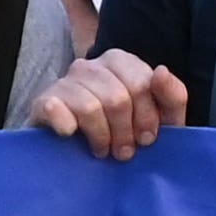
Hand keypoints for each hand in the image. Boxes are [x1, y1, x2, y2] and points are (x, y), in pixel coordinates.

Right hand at [28, 52, 188, 159]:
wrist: (75, 154)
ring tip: (102, 150)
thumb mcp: (159, 120)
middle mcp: (90, 65)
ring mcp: (64, 81)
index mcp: (120, 62)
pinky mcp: (43, 101)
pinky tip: (71, 136)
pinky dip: (66, 126)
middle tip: (124, 152)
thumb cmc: (123, 133)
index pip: (142, 83)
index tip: (146, 140)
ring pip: (91, 107)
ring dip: (101, 137)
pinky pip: (57, 109)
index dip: (148, 118)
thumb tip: (161, 71)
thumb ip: (172, 97)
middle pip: (118, 98)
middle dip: (125, 132)